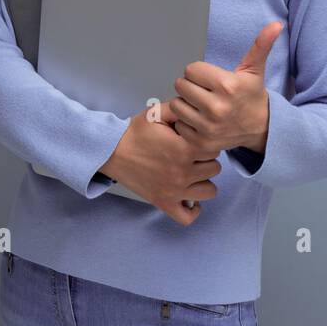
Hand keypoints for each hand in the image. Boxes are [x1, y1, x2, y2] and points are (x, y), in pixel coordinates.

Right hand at [99, 108, 219, 225]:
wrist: (112, 151)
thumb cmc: (134, 133)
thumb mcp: (157, 113)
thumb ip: (180, 108)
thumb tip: (197, 109)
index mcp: (184, 149)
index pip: (215, 148)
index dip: (208, 142)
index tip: (197, 141)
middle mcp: (182, 172)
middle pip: (214, 169)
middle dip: (206, 160)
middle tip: (193, 156)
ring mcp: (174, 190)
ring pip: (209, 191)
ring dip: (203, 182)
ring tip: (192, 174)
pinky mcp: (164, 203)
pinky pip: (188, 216)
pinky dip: (193, 209)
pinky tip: (189, 197)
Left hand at [156, 21, 282, 158]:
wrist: (261, 129)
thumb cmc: (252, 96)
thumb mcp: (254, 70)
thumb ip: (261, 45)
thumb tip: (276, 24)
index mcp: (227, 86)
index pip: (191, 69)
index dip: (199, 72)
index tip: (210, 79)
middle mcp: (217, 107)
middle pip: (181, 85)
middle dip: (190, 86)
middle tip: (204, 91)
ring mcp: (208, 127)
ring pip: (177, 105)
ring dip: (186, 103)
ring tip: (200, 104)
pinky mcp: (201, 142)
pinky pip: (179, 124)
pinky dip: (186, 122)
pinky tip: (200, 120)